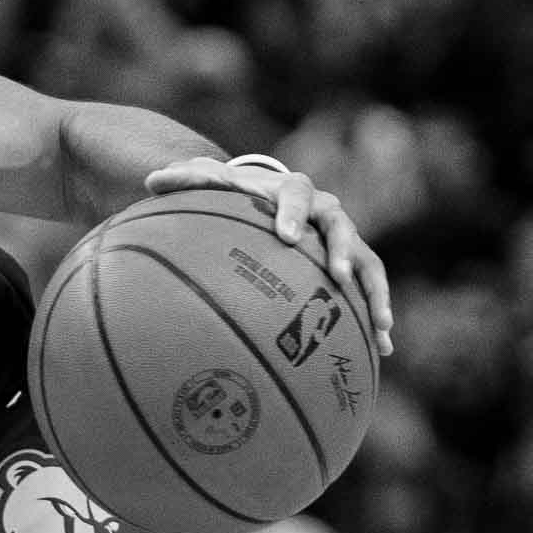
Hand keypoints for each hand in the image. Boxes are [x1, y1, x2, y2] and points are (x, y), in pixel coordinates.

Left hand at [145, 155, 394, 356]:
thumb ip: (186, 182)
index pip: (296, 193)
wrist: (271, 197)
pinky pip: (371, 291)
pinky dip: (378, 317)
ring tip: (381, 323)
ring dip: (375, 290)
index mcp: (291, 190)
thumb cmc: (239, 194)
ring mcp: (344, 240)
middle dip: (345, 250)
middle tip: (339, 275)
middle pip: (343, 225)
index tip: (286, 235)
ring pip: (369, 262)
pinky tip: (382, 351)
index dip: (294, 212)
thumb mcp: (213, 184)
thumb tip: (150, 181)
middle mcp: (326, 212)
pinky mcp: (353, 266)